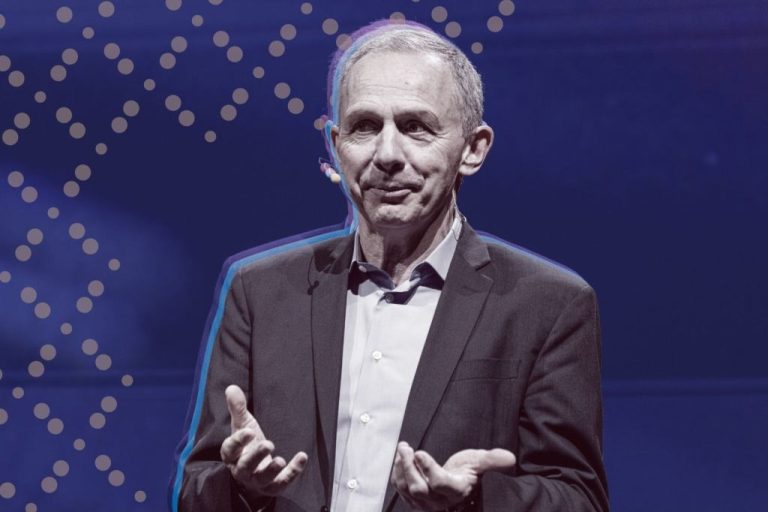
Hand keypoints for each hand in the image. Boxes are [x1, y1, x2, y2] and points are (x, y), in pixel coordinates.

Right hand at [220, 385, 307, 497]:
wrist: (255, 468)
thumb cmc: (247, 444)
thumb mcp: (243, 425)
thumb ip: (238, 408)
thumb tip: (231, 388)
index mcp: (232, 454)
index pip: (230, 449)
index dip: (238, 441)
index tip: (249, 432)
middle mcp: (242, 470)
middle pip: (245, 466)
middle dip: (256, 457)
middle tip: (269, 444)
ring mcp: (257, 480)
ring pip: (262, 479)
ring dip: (271, 471)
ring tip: (281, 460)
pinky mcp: (272, 486)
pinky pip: (281, 483)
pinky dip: (292, 473)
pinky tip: (302, 458)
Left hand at [391, 441, 515, 510]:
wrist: (458, 482)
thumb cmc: (468, 470)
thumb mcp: (479, 462)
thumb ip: (491, 460)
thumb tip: (509, 457)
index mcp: (456, 490)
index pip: (439, 483)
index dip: (428, 468)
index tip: (420, 451)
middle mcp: (440, 501)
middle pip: (418, 488)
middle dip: (408, 466)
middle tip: (405, 447)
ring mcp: (426, 503)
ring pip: (407, 489)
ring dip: (400, 468)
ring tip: (402, 450)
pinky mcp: (415, 502)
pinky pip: (401, 490)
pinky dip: (397, 474)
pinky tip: (400, 460)